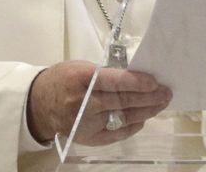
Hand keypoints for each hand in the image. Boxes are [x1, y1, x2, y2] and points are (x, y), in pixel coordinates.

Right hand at [26, 60, 172, 145]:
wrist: (39, 103)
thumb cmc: (64, 78)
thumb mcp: (82, 67)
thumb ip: (106, 73)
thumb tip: (136, 76)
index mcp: (81, 79)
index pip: (113, 82)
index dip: (136, 82)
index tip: (155, 82)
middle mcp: (83, 103)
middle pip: (122, 101)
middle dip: (148, 98)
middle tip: (166, 93)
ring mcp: (86, 123)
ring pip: (122, 118)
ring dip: (146, 111)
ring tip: (161, 104)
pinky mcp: (88, 138)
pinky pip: (115, 134)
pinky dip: (131, 127)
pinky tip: (144, 119)